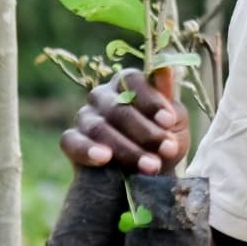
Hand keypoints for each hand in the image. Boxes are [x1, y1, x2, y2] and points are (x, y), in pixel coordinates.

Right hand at [59, 66, 189, 175]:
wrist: (146, 177)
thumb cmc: (161, 142)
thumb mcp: (174, 122)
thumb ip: (168, 97)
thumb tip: (167, 67)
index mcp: (126, 84)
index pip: (132, 79)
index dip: (151, 100)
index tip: (169, 121)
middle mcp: (102, 96)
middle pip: (118, 108)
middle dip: (146, 132)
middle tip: (167, 149)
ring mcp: (85, 117)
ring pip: (100, 128)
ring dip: (127, 149)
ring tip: (151, 166)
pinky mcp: (72, 141)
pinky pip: (73, 142)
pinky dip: (88, 150)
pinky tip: (104, 158)